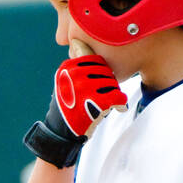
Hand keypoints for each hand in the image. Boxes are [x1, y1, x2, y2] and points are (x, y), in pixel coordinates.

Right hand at [23, 46, 127, 167]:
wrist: (61, 133)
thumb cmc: (68, 108)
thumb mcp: (66, 82)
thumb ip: (78, 68)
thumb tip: (89, 49)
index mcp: (68, 68)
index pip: (95, 59)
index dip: (101, 70)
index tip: (99, 82)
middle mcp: (76, 75)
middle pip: (105, 70)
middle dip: (108, 82)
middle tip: (105, 95)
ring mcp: (86, 88)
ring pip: (113, 82)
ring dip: (114, 93)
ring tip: (108, 103)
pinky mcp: (97, 102)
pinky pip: (119, 96)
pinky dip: (121, 103)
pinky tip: (119, 108)